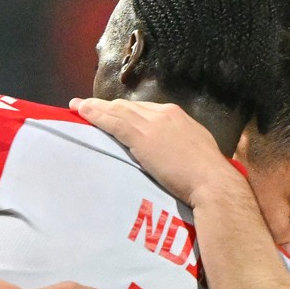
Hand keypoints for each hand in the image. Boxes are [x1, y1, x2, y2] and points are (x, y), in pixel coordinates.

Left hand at [71, 97, 237, 204]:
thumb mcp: (193, 152)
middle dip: (108, 107)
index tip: (113, 114)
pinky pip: (114, 122)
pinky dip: (96, 115)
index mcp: (178, 116)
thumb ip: (178, 146)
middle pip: (129, 107)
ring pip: (118, 111)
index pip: (145, 110)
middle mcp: (164, 114)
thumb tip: (170, 153)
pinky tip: (82, 112)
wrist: (211, 181)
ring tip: (77, 107)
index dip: (126, 111)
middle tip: (88, 107)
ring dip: (95, 108)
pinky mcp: (142, 136)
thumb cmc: (206, 176)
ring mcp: (153, 123)